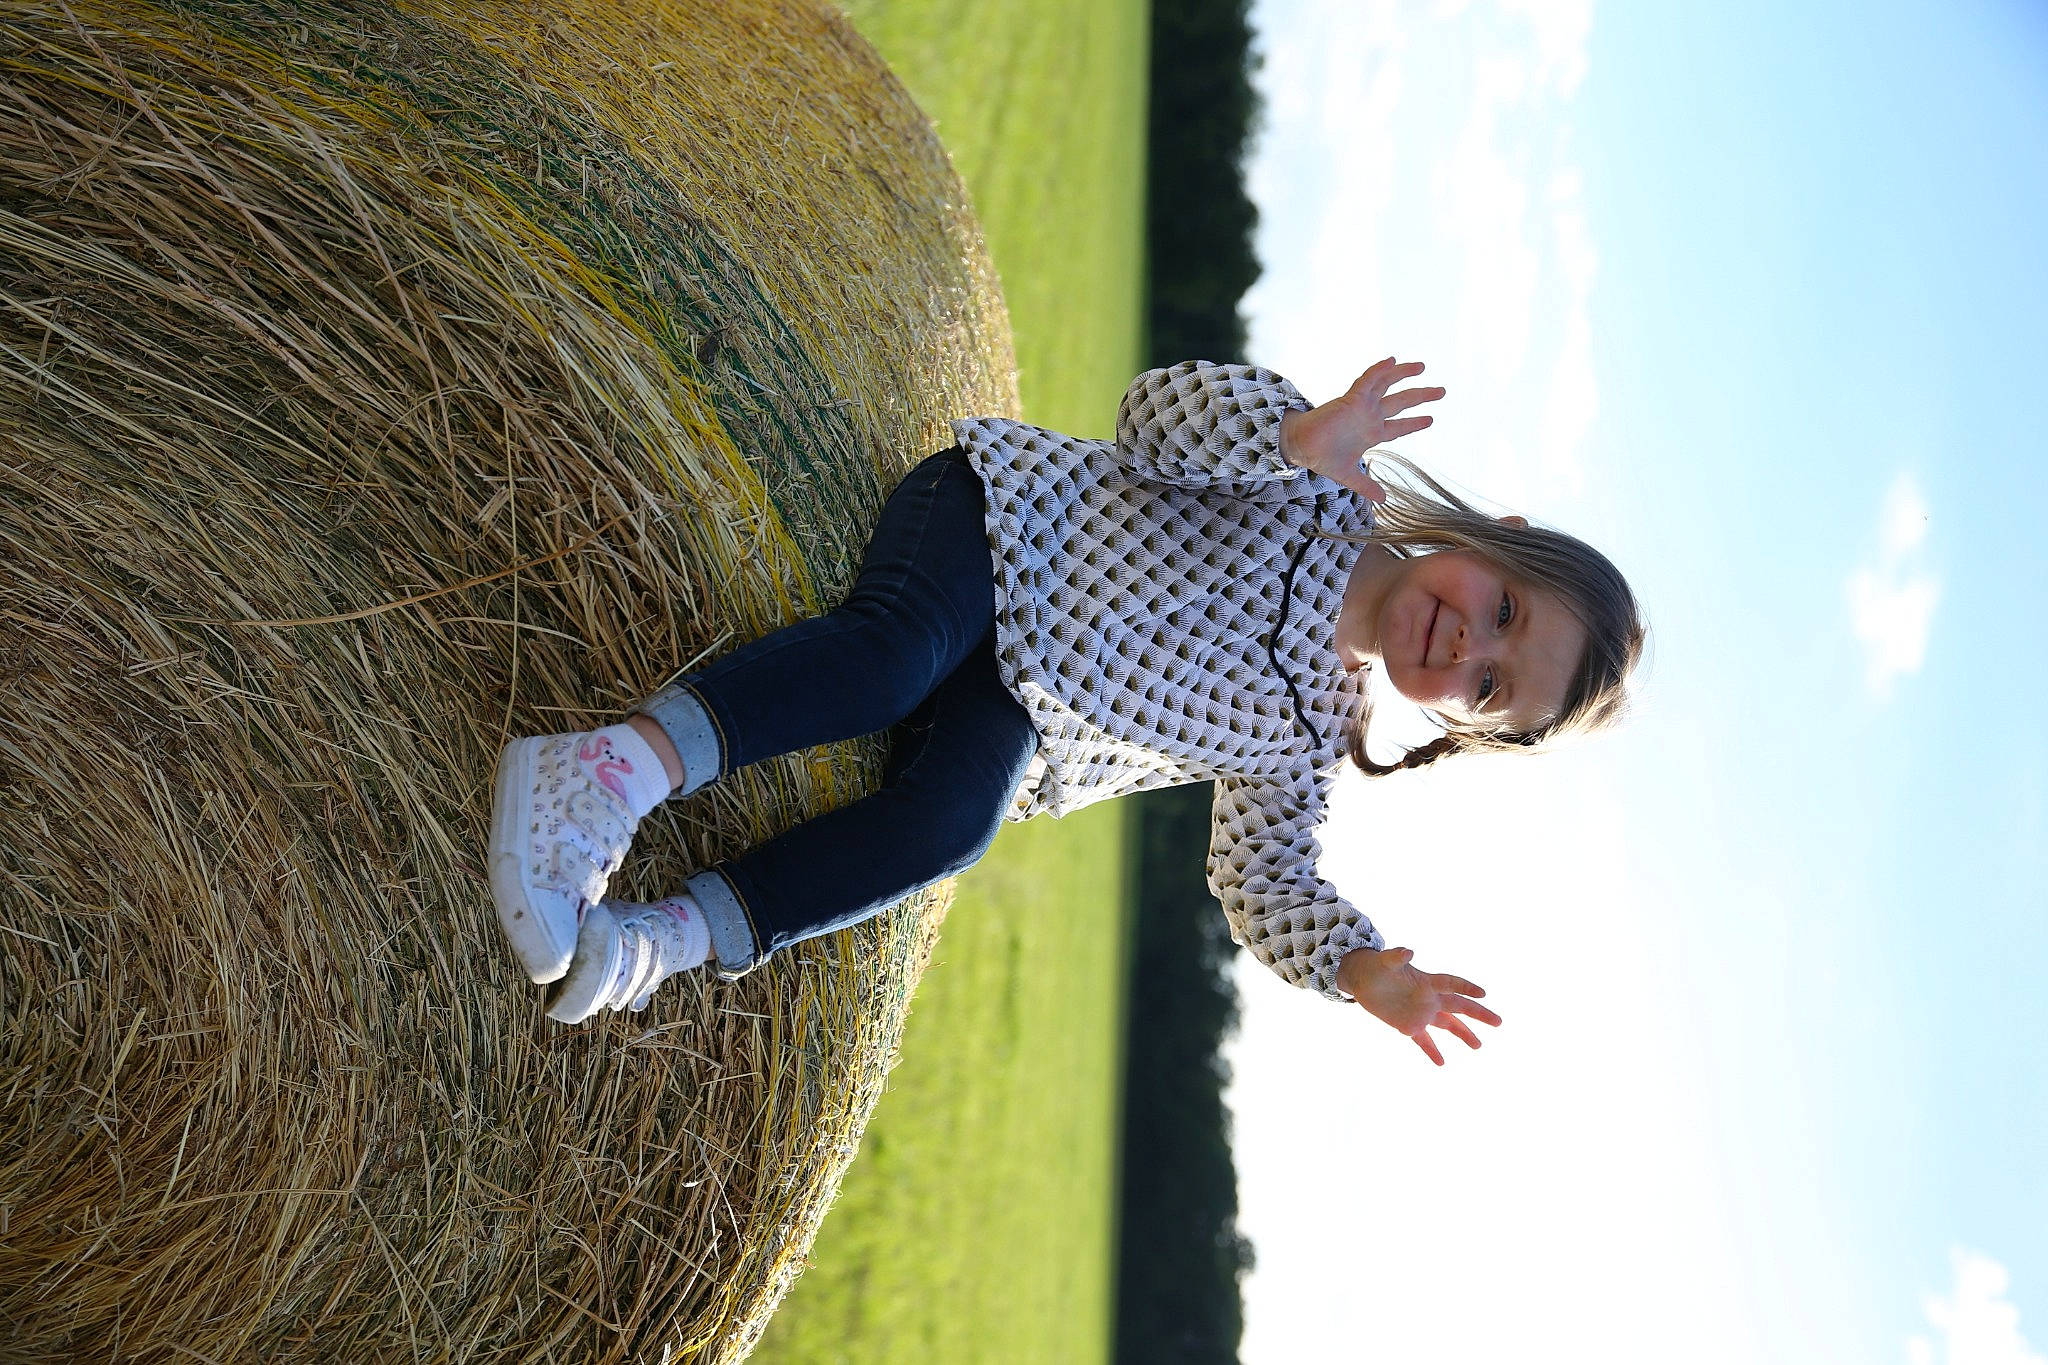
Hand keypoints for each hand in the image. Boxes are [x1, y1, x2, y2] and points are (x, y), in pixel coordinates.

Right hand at [1277, 357, 1444, 501]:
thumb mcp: (1350, 476)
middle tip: (1442, 391)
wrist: (1302, 448)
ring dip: (1403, 374)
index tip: (1430, 420)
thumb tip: (1383, 501)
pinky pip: (1367, 380)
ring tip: (1422, 366)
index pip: (1399, 426)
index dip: (1415, 423)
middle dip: (1422, 395)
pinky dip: (1379, 370)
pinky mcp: (1351, 399)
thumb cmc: (1323, 458)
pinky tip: (1391, 360)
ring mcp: (1362, 406)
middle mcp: (1371, 417)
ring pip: (1387, 385)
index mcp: (1373, 433)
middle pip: (1401, 402)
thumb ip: (1367, 486)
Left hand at [1337, 946, 1500, 1065]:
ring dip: (1463, 1034)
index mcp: (1427, 981)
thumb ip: (1396, 956)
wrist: (1364, 980)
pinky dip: (1431, 1051)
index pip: (1451, 984)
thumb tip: (1407, 951)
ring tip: (1478, 1046)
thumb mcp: (1385, 960)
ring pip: (1447, 1025)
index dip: (1466, 987)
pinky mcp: (1408, 1025)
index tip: (1483, 993)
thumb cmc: (1376, 966)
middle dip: (1478, 1014)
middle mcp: (1429, 998)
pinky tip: (1441, 1063)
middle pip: (1458, 1006)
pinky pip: (1423, 1040)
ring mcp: (1421, 1013)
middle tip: (1498, 1022)